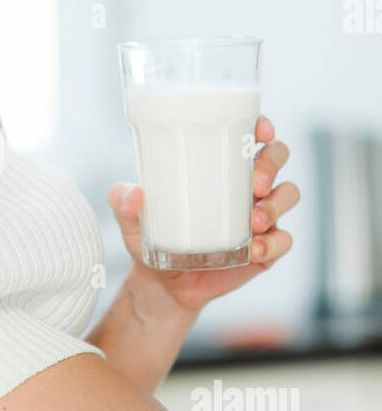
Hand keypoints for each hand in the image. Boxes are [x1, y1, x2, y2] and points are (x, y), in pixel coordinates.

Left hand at [108, 114, 299, 312]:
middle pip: (278, 155)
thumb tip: (134, 192)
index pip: (251, 133)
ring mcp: (261, 215)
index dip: (262, 126)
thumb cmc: (152, 238)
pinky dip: (274, 243)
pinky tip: (255, 250)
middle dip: (272, 164)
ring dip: (276, 204)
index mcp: (220, 165)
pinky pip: (285, 239)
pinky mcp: (267, 247)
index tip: (261, 130)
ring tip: (253, 222)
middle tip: (254, 185)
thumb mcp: (131, 220)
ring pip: (289, 194)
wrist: (163, 285)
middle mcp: (246, 185)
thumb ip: (122, 202)